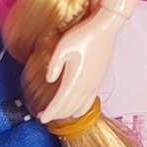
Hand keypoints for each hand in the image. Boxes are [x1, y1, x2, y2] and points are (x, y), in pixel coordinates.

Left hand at [38, 5, 125, 126]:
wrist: (105, 29)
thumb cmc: (83, 35)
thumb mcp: (62, 46)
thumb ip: (54, 65)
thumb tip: (49, 79)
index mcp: (75, 80)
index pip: (60, 103)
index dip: (50, 112)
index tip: (41, 118)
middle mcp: (86, 86)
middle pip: (69, 108)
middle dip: (56, 114)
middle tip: (44, 116)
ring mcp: (94, 85)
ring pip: (80, 107)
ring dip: (68, 113)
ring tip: (58, 113)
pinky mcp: (99, 81)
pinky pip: (90, 101)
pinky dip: (80, 109)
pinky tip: (76, 108)